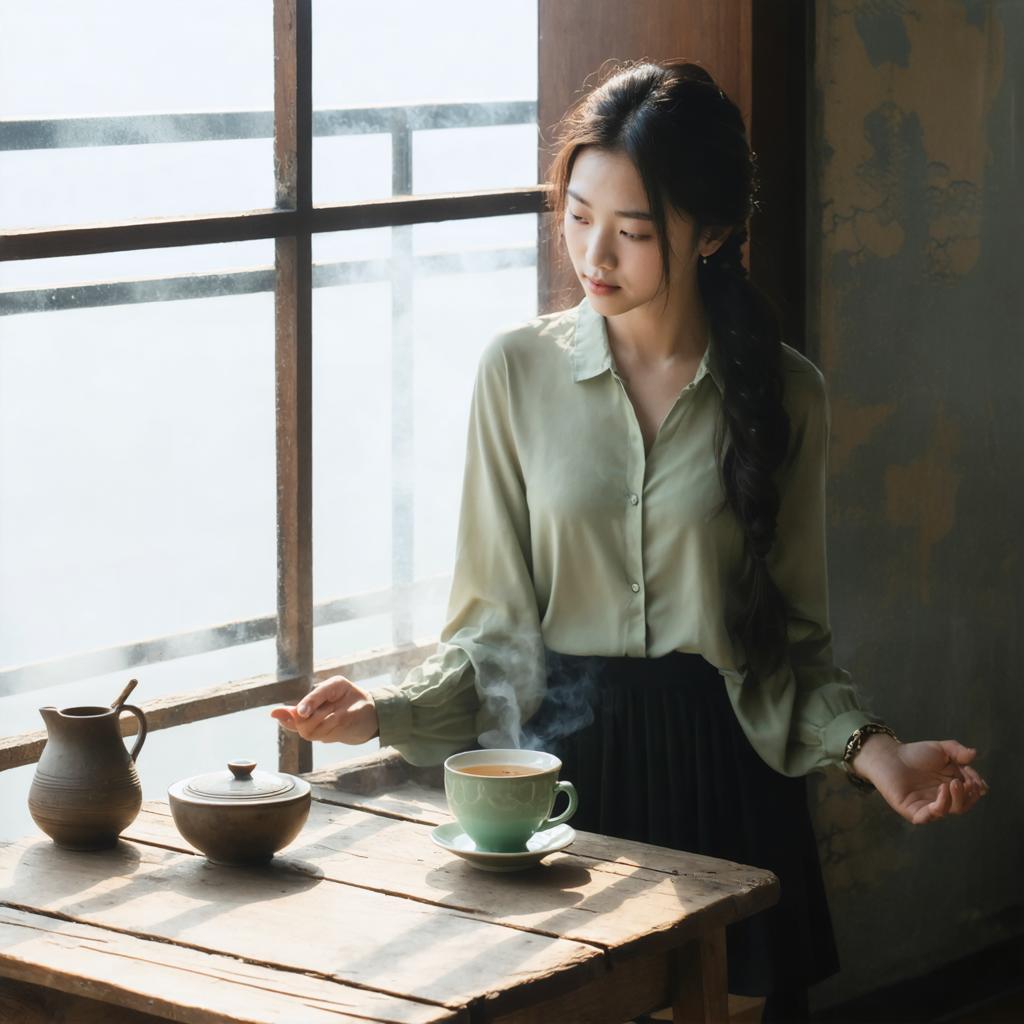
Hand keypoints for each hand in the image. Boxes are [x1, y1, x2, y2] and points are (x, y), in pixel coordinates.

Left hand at [270, 675, 379, 744]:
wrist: (374, 717)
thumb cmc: (342, 707)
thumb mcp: (322, 702)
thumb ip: (297, 710)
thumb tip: (273, 713)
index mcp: (336, 684)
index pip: (319, 692)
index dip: (308, 703)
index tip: (300, 713)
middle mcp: (342, 696)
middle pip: (310, 717)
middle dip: (302, 725)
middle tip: (306, 726)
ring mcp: (347, 712)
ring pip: (315, 729)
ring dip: (311, 733)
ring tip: (320, 728)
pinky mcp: (349, 727)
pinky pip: (325, 736)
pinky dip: (322, 737)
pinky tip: (330, 732)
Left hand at [853, 735, 989, 824]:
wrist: (889, 756)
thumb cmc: (914, 754)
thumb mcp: (940, 749)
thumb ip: (957, 751)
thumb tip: (974, 754)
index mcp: (952, 786)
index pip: (971, 792)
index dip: (976, 784)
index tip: (972, 774)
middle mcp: (943, 799)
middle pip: (964, 804)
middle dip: (970, 795)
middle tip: (968, 783)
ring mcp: (929, 806)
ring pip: (950, 811)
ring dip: (957, 799)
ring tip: (953, 783)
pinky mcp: (914, 811)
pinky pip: (930, 816)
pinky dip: (941, 806)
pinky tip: (942, 790)